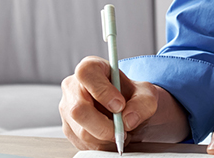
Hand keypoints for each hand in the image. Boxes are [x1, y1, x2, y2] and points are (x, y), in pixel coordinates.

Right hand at [59, 56, 190, 149]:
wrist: (129, 110)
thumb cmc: (132, 96)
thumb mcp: (146, 95)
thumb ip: (142, 104)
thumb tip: (128, 119)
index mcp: (90, 68)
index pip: (86, 74)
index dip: (102, 91)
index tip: (120, 105)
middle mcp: (73, 86)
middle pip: (78, 109)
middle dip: (104, 126)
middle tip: (122, 130)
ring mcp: (67, 108)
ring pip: (82, 131)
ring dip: (106, 138)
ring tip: (120, 131)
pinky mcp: (69, 128)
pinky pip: (83, 143)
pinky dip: (102, 145)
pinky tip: (110, 137)